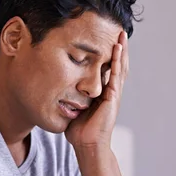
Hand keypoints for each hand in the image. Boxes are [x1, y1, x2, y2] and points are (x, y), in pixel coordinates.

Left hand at [65, 31, 128, 149]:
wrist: (88, 145)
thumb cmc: (80, 131)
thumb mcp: (73, 107)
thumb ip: (69, 96)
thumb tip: (54, 86)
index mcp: (103, 92)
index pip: (108, 69)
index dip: (109, 54)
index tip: (107, 39)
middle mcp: (111, 91)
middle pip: (117, 64)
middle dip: (119, 48)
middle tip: (118, 30)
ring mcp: (114, 94)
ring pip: (120, 67)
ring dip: (121, 50)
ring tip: (121, 34)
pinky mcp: (112, 97)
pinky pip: (116, 75)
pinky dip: (117, 61)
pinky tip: (117, 48)